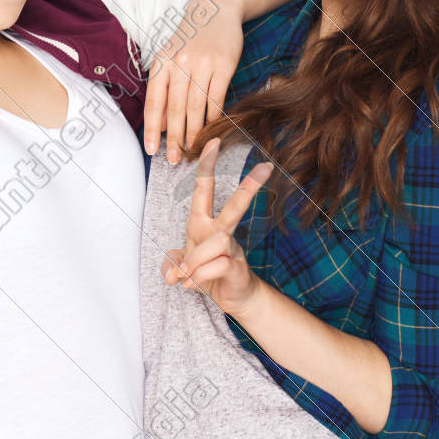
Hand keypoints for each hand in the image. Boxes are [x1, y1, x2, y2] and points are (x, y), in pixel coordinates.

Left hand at [143, 0, 243, 161]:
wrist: (215, 10)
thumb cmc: (190, 41)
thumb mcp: (171, 60)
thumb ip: (165, 91)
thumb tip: (161, 126)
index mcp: (162, 63)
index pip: (154, 101)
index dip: (152, 129)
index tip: (152, 150)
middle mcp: (179, 63)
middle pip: (175, 108)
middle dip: (175, 138)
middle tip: (175, 160)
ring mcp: (202, 63)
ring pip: (196, 106)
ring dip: (194, 132)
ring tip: (193, 149)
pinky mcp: (223, 64)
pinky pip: (216, 97)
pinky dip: (213, 116)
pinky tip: (211, 130)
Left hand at [162, 137, 272, 316]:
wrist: (232, 297)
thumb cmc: (208, 274)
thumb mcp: (182, 267)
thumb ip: (172, 265)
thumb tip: (172, 274)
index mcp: (203, 223)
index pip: (204, 189)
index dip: (207, 166)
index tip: (214, 141)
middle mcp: (220, 231)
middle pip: (236, 205)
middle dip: (250, 187)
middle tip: (267, 166)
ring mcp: (231, 248)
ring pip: (217, 242)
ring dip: (194, 262)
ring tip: (184, 277)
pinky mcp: (236, 266)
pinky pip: (217, 265)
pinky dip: (199, 276)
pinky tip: (192, 285)